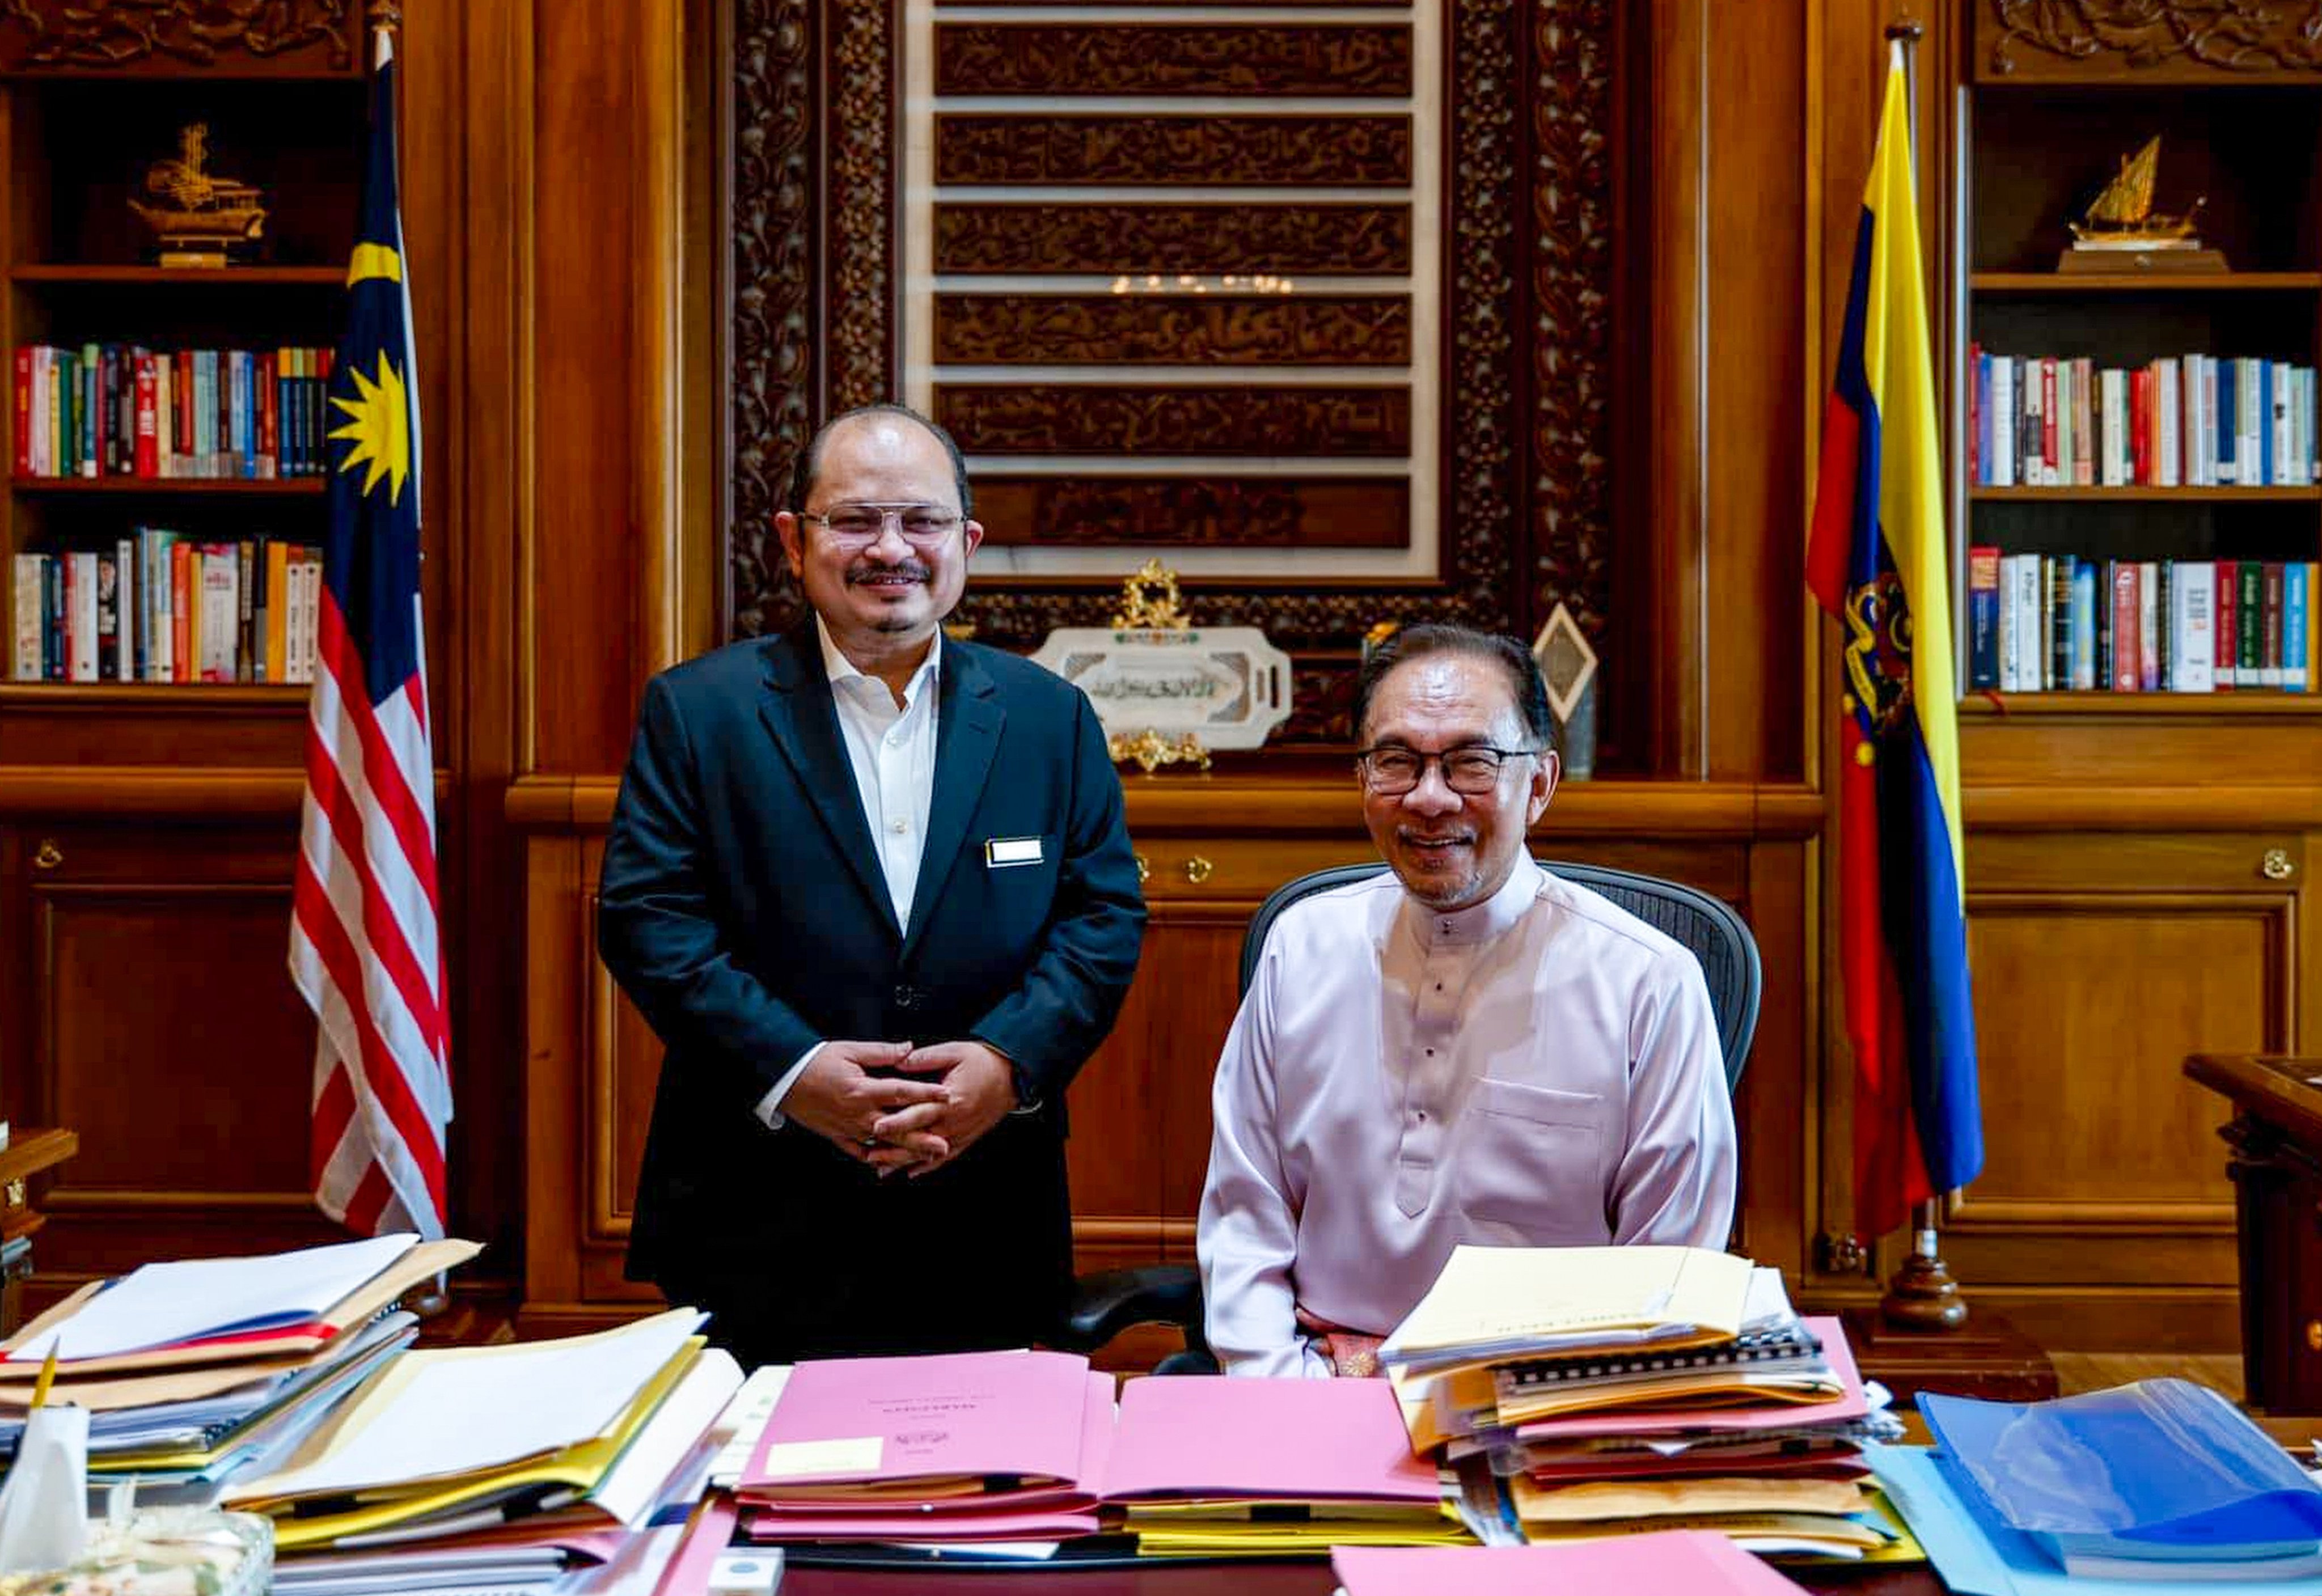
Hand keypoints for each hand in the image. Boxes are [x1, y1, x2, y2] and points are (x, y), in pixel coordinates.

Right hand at [781, 1040, 951, 1171]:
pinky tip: (891, 1162)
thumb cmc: (816, 1061)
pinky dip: (875, 1158)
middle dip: (922, 1136)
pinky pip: (859, 1151)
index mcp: (862, 1089)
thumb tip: (909, 1048)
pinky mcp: (837, 1135)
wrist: (784, 1078)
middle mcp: (857, 1113)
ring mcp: (848, 1128)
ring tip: (926, 1156)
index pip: (901, 1092)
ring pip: (882, 1143)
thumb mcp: (849, 1050)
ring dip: (905, 1150)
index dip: (926, 1094)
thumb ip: (881, 1052)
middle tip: (945, 1144)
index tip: (947, 1096)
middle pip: (896, 1127)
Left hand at [870, 1040, 1019, 1177]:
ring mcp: (961, 1132)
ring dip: (905, 1161)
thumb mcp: (954, 1051)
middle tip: (869, 1156)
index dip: (896, 1121)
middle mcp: (954, 1121)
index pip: (918, 1113)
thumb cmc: (982, 1061)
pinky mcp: (967, 1137)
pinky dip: (928, 1165)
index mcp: (950, 1099)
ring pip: (929, 1153)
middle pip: (919, 1139)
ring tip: (881, 1169)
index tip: (875, 1128)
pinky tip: (911, 1171)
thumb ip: (925, 1058)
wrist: (1012, 1075)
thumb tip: (899, 1061)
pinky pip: (945, 1157)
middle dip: (894, 1149)